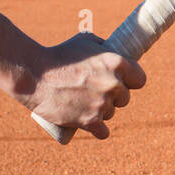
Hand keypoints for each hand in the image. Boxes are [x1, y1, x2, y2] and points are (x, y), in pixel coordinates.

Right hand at [23, 33, 146, 139]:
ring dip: (102, 112)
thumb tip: (115, 51)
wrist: (34, 75)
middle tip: (95, 92)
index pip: (140, 80)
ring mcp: (102, 104)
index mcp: (117, 63)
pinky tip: (93, 126)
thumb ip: (104, 48)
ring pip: (111, 114)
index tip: (123, 82)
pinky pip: (103, 132)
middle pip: (125, 99)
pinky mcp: (90, 121)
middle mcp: (113, 84)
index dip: (131, 81)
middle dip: (113, 96)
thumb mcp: (85, 41)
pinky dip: (98, 130)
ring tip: (83, 103)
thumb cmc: (58, 55)